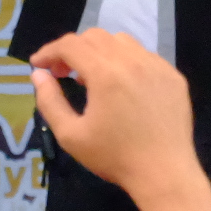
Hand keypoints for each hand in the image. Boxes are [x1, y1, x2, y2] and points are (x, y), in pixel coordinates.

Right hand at [28, 30, 199, 203]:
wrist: (164, 173)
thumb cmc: (114, 157)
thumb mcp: (71, 135)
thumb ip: (50, 102)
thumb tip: (39, 75)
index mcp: (105, 73)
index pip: (70, 45)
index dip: (49, 51)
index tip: (38, 65)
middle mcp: (132, 60)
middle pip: (95, 37)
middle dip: (73, 49)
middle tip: (62, 72)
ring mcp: (157, 65)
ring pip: (122, 41)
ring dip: (100, 51)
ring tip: (93, 76)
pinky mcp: (173, 76)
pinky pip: (145, 56)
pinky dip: (126, 62)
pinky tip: (123, 86)